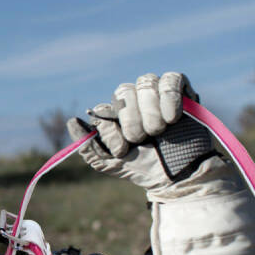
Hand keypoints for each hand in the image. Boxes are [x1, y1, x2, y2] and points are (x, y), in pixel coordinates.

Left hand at [67, 72, 254, 254]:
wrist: (180, 175)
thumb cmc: (143, 168)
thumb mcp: (110, 163)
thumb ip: (88, 146)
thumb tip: (73, 121)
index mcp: (114, 115)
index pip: (103, 109)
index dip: (111, 129)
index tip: (122, 150)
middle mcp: (133, 100)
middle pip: (123, 91)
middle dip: (132, 118)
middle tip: (142, 138)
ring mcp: (156, 93)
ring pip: (145, 82)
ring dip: (150, 109)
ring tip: (159, 130)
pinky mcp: (181, 91)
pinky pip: (171, 80)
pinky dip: (170, 97)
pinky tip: (172, 118)